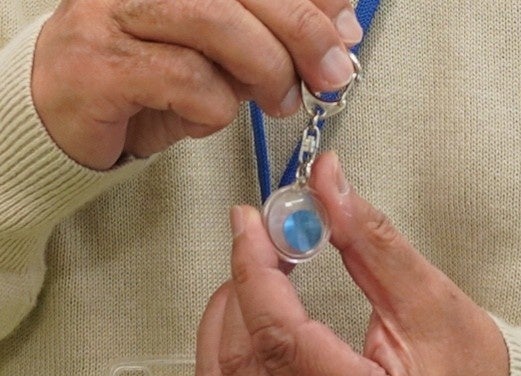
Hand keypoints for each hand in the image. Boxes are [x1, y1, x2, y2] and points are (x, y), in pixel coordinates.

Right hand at [32, 0, 361, 169]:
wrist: (69, 116)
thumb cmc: (148, 80)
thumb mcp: (222, 56)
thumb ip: (270, 35)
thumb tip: (336, 26)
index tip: (346, 27)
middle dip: (304, 32)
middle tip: (330, 74)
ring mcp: (114, 11)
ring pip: (219, 24)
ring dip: (266, 70)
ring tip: (280, 101)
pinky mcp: (101, 62)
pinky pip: (188, 79)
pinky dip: (214, 107)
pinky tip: (207, 115)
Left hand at [195, 152, 509, 375]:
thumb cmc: (468, 368)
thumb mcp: (427, 296)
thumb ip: (368, 236)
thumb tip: (327, 185)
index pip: (281, 335)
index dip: (255, 268)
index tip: (251, 224)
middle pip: (243, 359)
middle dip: (242, 282)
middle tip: (261, 238)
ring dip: (225, 317)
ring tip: (253, 273)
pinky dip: (222, 352)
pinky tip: (240, 318)